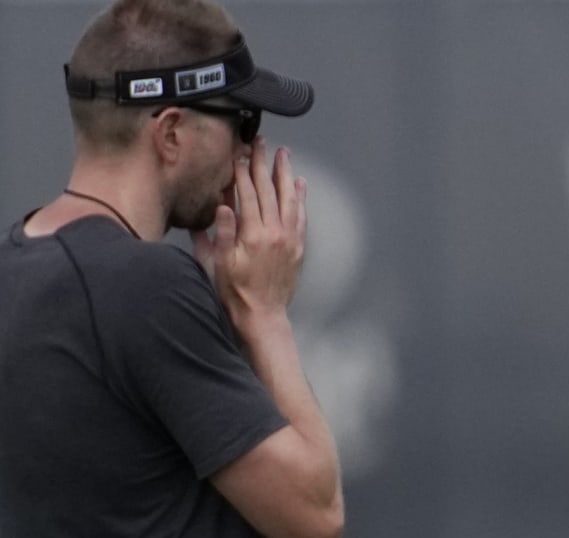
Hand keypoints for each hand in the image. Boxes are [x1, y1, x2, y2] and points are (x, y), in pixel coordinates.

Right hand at [192, 139, 306, 325]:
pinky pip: (301, 217)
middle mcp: (275, 233)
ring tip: (283, 155)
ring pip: (289, 199)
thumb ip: (220, 232)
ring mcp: (290, 239)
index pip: (248, 194)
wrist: (263, 315)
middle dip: (263, 164)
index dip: (242, 171)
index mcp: (252, 235)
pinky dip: (300, 199)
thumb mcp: (218, 262)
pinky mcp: (298, 248)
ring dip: (286, 175)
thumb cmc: (235, 292)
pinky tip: (300, 184)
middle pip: (270, 190)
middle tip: (261, 143)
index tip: (239, 153)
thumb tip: (222, 205)